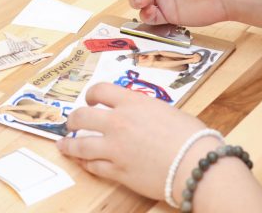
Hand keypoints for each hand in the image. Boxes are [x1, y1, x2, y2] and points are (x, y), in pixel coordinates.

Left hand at [57, 83, 221, 201]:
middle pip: (82, 116)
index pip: (100, 90)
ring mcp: (115, 148)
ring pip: (80, 145)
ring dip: (69, 145)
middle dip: (72, 120)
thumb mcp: (168, 111)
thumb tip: (142, 116)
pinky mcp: (118, 171)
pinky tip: (83, 163)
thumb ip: (147, 111)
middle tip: (70, 123)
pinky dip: (86, 164)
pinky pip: (94, 167)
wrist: (197, 165)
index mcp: (133, 102)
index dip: (91, 95)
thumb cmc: (192, 137)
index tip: (90, 100)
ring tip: (63, 145)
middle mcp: (119, 122)